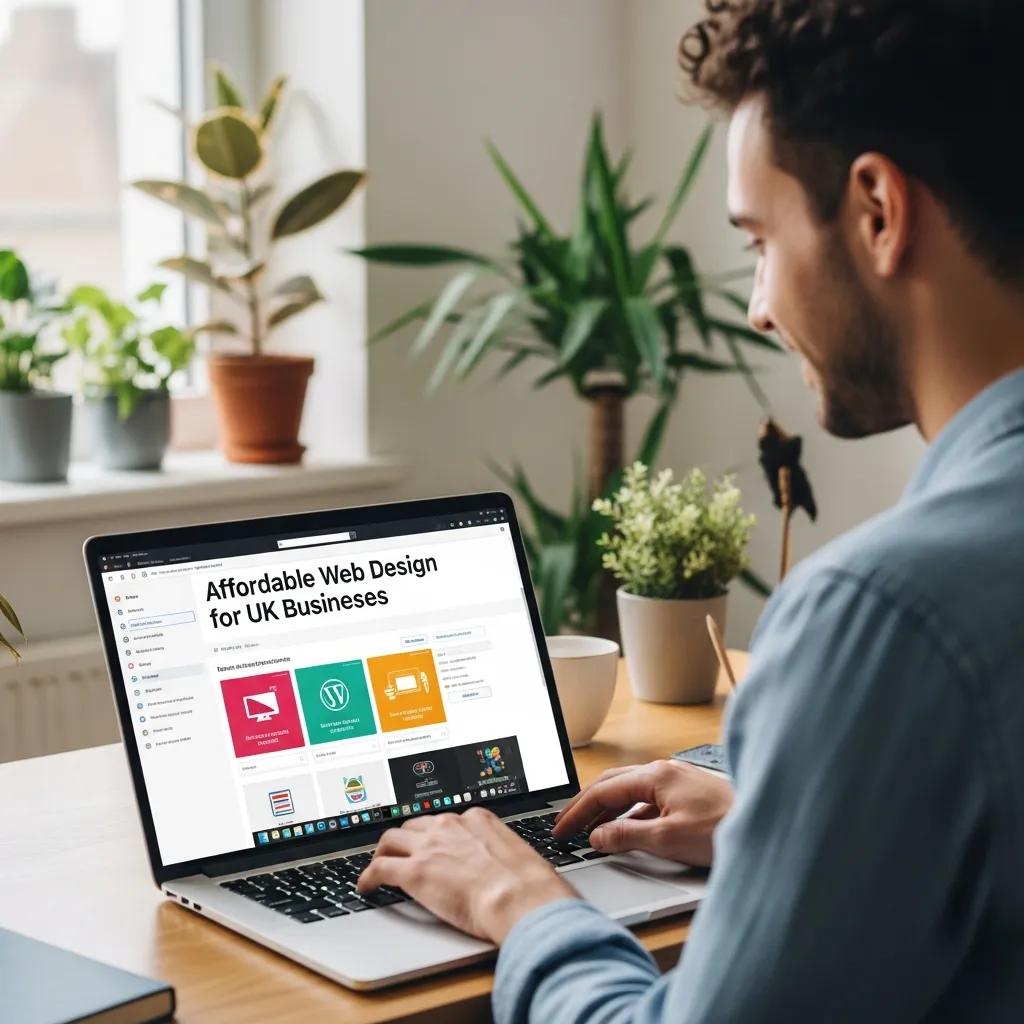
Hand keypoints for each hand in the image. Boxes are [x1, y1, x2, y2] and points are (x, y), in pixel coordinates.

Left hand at [356, 807, 575, 942]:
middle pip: (415, 824)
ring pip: (392, 839)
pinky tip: (366, 887)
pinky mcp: (414, 871)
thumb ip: (501, 856)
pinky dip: (369, 876)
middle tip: (402, 853)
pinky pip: (379, 867)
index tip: (431, 843)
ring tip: (380, 866)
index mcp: (477, 819)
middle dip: (406, 839)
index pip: (445, 820)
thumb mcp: (517, 857)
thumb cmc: (528, 886)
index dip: (434, 834)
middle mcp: (450, 825)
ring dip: (384, 852)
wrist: (521, 898)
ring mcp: (430, 846)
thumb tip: (505, 873)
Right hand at [552, 759, 732, 866]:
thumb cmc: (724, 829)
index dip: (576, 812)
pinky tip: (628, 829)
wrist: (768, 827)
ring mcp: (677, 780)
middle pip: (612, 785)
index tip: (560, 830)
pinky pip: (647, 799)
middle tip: (565, 826)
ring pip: (630, 791)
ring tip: (590, 830)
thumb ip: (626, 836)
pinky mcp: (688, 793)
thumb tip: (596, 836)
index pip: (602, 791)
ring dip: (607, 809)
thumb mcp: (667, 839)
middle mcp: (664, 771)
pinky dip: (629, 813)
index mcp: (655, 776)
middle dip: (585, 805)